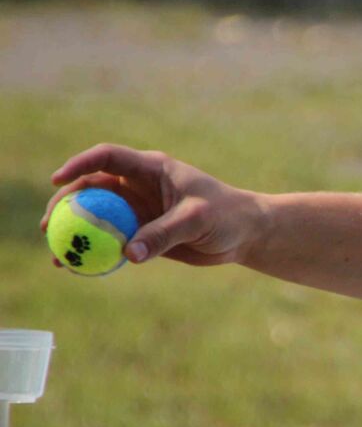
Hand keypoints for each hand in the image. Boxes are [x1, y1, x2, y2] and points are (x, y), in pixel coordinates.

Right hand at [41, 145, 265, 266]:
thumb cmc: (228, 216)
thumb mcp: (196, 220)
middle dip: (66, 205)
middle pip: (90, 189)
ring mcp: (138, 210)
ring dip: (75, 233)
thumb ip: (163, 234)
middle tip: (50, 227)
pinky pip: (111, 242)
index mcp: (151, 169)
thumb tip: (129, 254)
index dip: (79, 164)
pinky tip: (76, 268)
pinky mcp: (142, 234)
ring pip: (96, 218)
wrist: (246, 234)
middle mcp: (139, 186)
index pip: (107, 158)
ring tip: (58, 255)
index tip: (58, 180)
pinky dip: (94, 252)